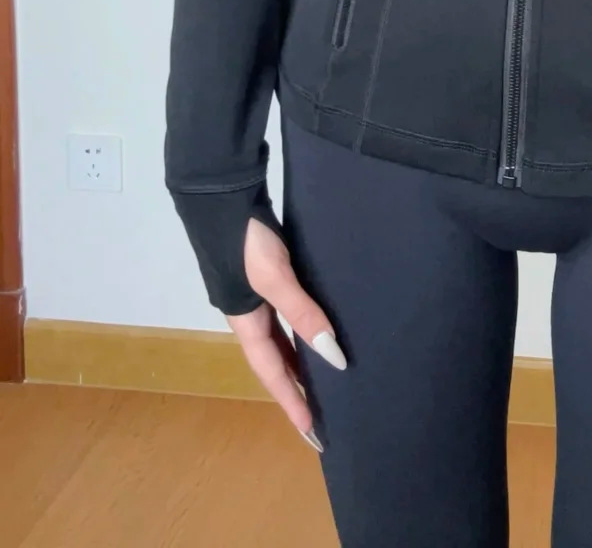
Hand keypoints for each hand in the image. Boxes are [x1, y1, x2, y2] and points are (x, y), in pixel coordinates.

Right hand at [225, 216, 346, 451]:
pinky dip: (299, 331)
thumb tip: (333, 357)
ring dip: (298, 361)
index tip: (313, 432)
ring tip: (322, 383)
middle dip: (296, 389)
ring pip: (280, 339)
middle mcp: (249, 313)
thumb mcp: (274, 277)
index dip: (293, 401)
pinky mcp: (265, 273)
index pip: (272, 372)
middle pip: (275, 361)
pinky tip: (314, 331)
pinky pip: (285, 316)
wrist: (222, 195)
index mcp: (245, 321)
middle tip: (320, 418)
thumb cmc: (246, 239)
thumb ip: (302, 314)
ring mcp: (255, 294)